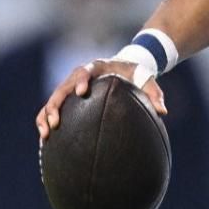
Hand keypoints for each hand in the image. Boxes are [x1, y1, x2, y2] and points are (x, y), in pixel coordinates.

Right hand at [35, 59, 167, 141]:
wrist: (124, 67)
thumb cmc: (135, 74)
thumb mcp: (147, 79)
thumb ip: (154, 93)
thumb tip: (163, 111)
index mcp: (96, 68)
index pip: (84, 72)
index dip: (81, 81)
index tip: (81, 92)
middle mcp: (79, 76)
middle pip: (61, 88)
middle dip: (55, 104)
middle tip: (55, 122)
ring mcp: (71, 88)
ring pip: (53, 101)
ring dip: (46, 116)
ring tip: (45, 136)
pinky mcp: (69, 99)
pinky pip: (53, 110)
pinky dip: (47, 122)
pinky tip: (46, 142)